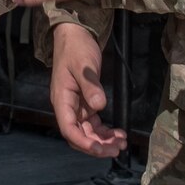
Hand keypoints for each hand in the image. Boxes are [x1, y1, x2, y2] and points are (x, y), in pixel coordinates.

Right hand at [50, 21, 124, 157]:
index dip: (83, 142)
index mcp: (62, 100)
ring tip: (121, 143)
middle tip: (118, 148)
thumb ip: (90, 86)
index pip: (68, 128)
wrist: (75, 36)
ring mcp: (76, 107)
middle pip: (79, 135)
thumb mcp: (84, 66)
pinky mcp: (86, 103)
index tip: (99, 148)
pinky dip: (105, 131)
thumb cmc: (76, 49)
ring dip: (103, 140)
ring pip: (88, 132)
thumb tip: (99, 106)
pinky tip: (118, 133)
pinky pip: (94, 124)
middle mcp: (67, 107)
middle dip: (97, 145)